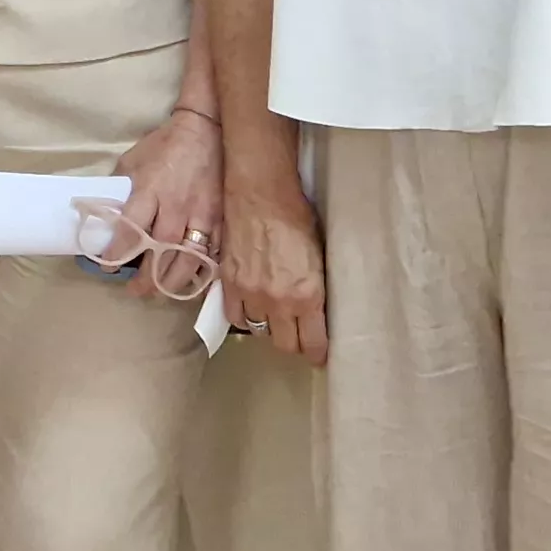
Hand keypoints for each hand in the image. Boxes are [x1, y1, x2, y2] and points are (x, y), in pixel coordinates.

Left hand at [89, 108, 222, 291]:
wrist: (207, 129)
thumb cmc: (166, 144)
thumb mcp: (133, 160)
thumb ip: (123, 188)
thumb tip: (109, 212)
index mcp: (151, 190)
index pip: (132, 228)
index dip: (119, 251)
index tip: (108, 265)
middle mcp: (177, 205)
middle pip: (163, 250)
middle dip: (149, 276)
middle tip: (137, 291)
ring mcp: (203, 213)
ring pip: (190, 256)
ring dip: (175, 279)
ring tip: (162, 291)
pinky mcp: (222, 216)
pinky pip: (215, 250)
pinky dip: (203, 268)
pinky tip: (194, 279)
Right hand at [219, 172, 328, 365]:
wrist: (261, 194)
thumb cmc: (298, 217)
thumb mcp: (319, 257)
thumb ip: (316, 288)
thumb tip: (317, 308)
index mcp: (308, 295)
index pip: (313, 344)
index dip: (318, 354)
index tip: (320, 355)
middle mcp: (279, 302)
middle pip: (285, 344)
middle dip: (295, 343)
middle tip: (300, 335)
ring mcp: (251, 295)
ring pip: (260, 332)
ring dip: (270, 328)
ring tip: (276, 317)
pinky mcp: (230, 284)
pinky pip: (235, 316)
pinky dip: (244, 317)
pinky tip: (252, 307)